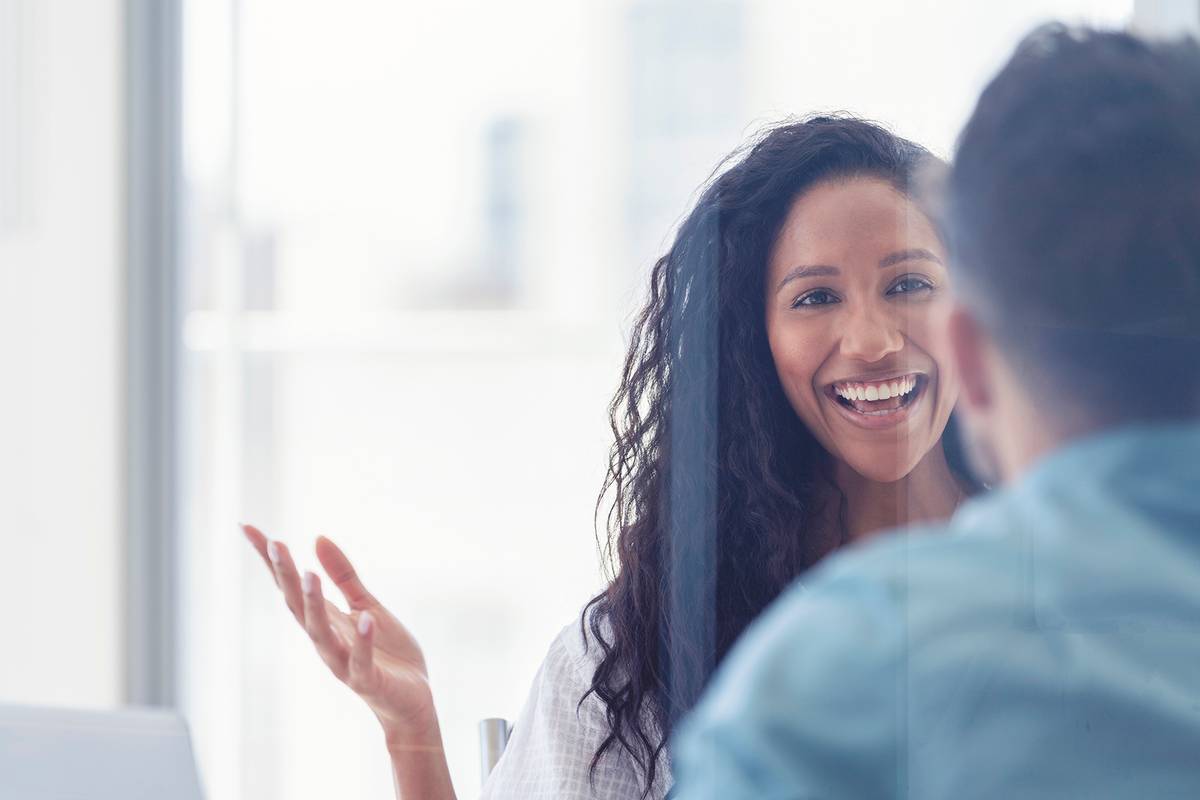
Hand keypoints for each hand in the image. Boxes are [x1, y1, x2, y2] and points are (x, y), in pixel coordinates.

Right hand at [242, 524, 438, 740]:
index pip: (290, 587)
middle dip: (286, 577)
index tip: (248, 528)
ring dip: (313, 605)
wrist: (412, 701)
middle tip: (275, 543)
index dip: (270, 560)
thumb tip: (317, 538)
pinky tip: (364, 618)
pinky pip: (361, 660)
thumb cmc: (387, 654)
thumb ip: (343, 577)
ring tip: (308, 574)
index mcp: (326, 621)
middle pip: (298, 606)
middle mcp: (327, 641)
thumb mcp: (366, 606)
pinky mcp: (368, 680)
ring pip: (321, 633)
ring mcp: (345, 662)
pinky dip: (361, 641)